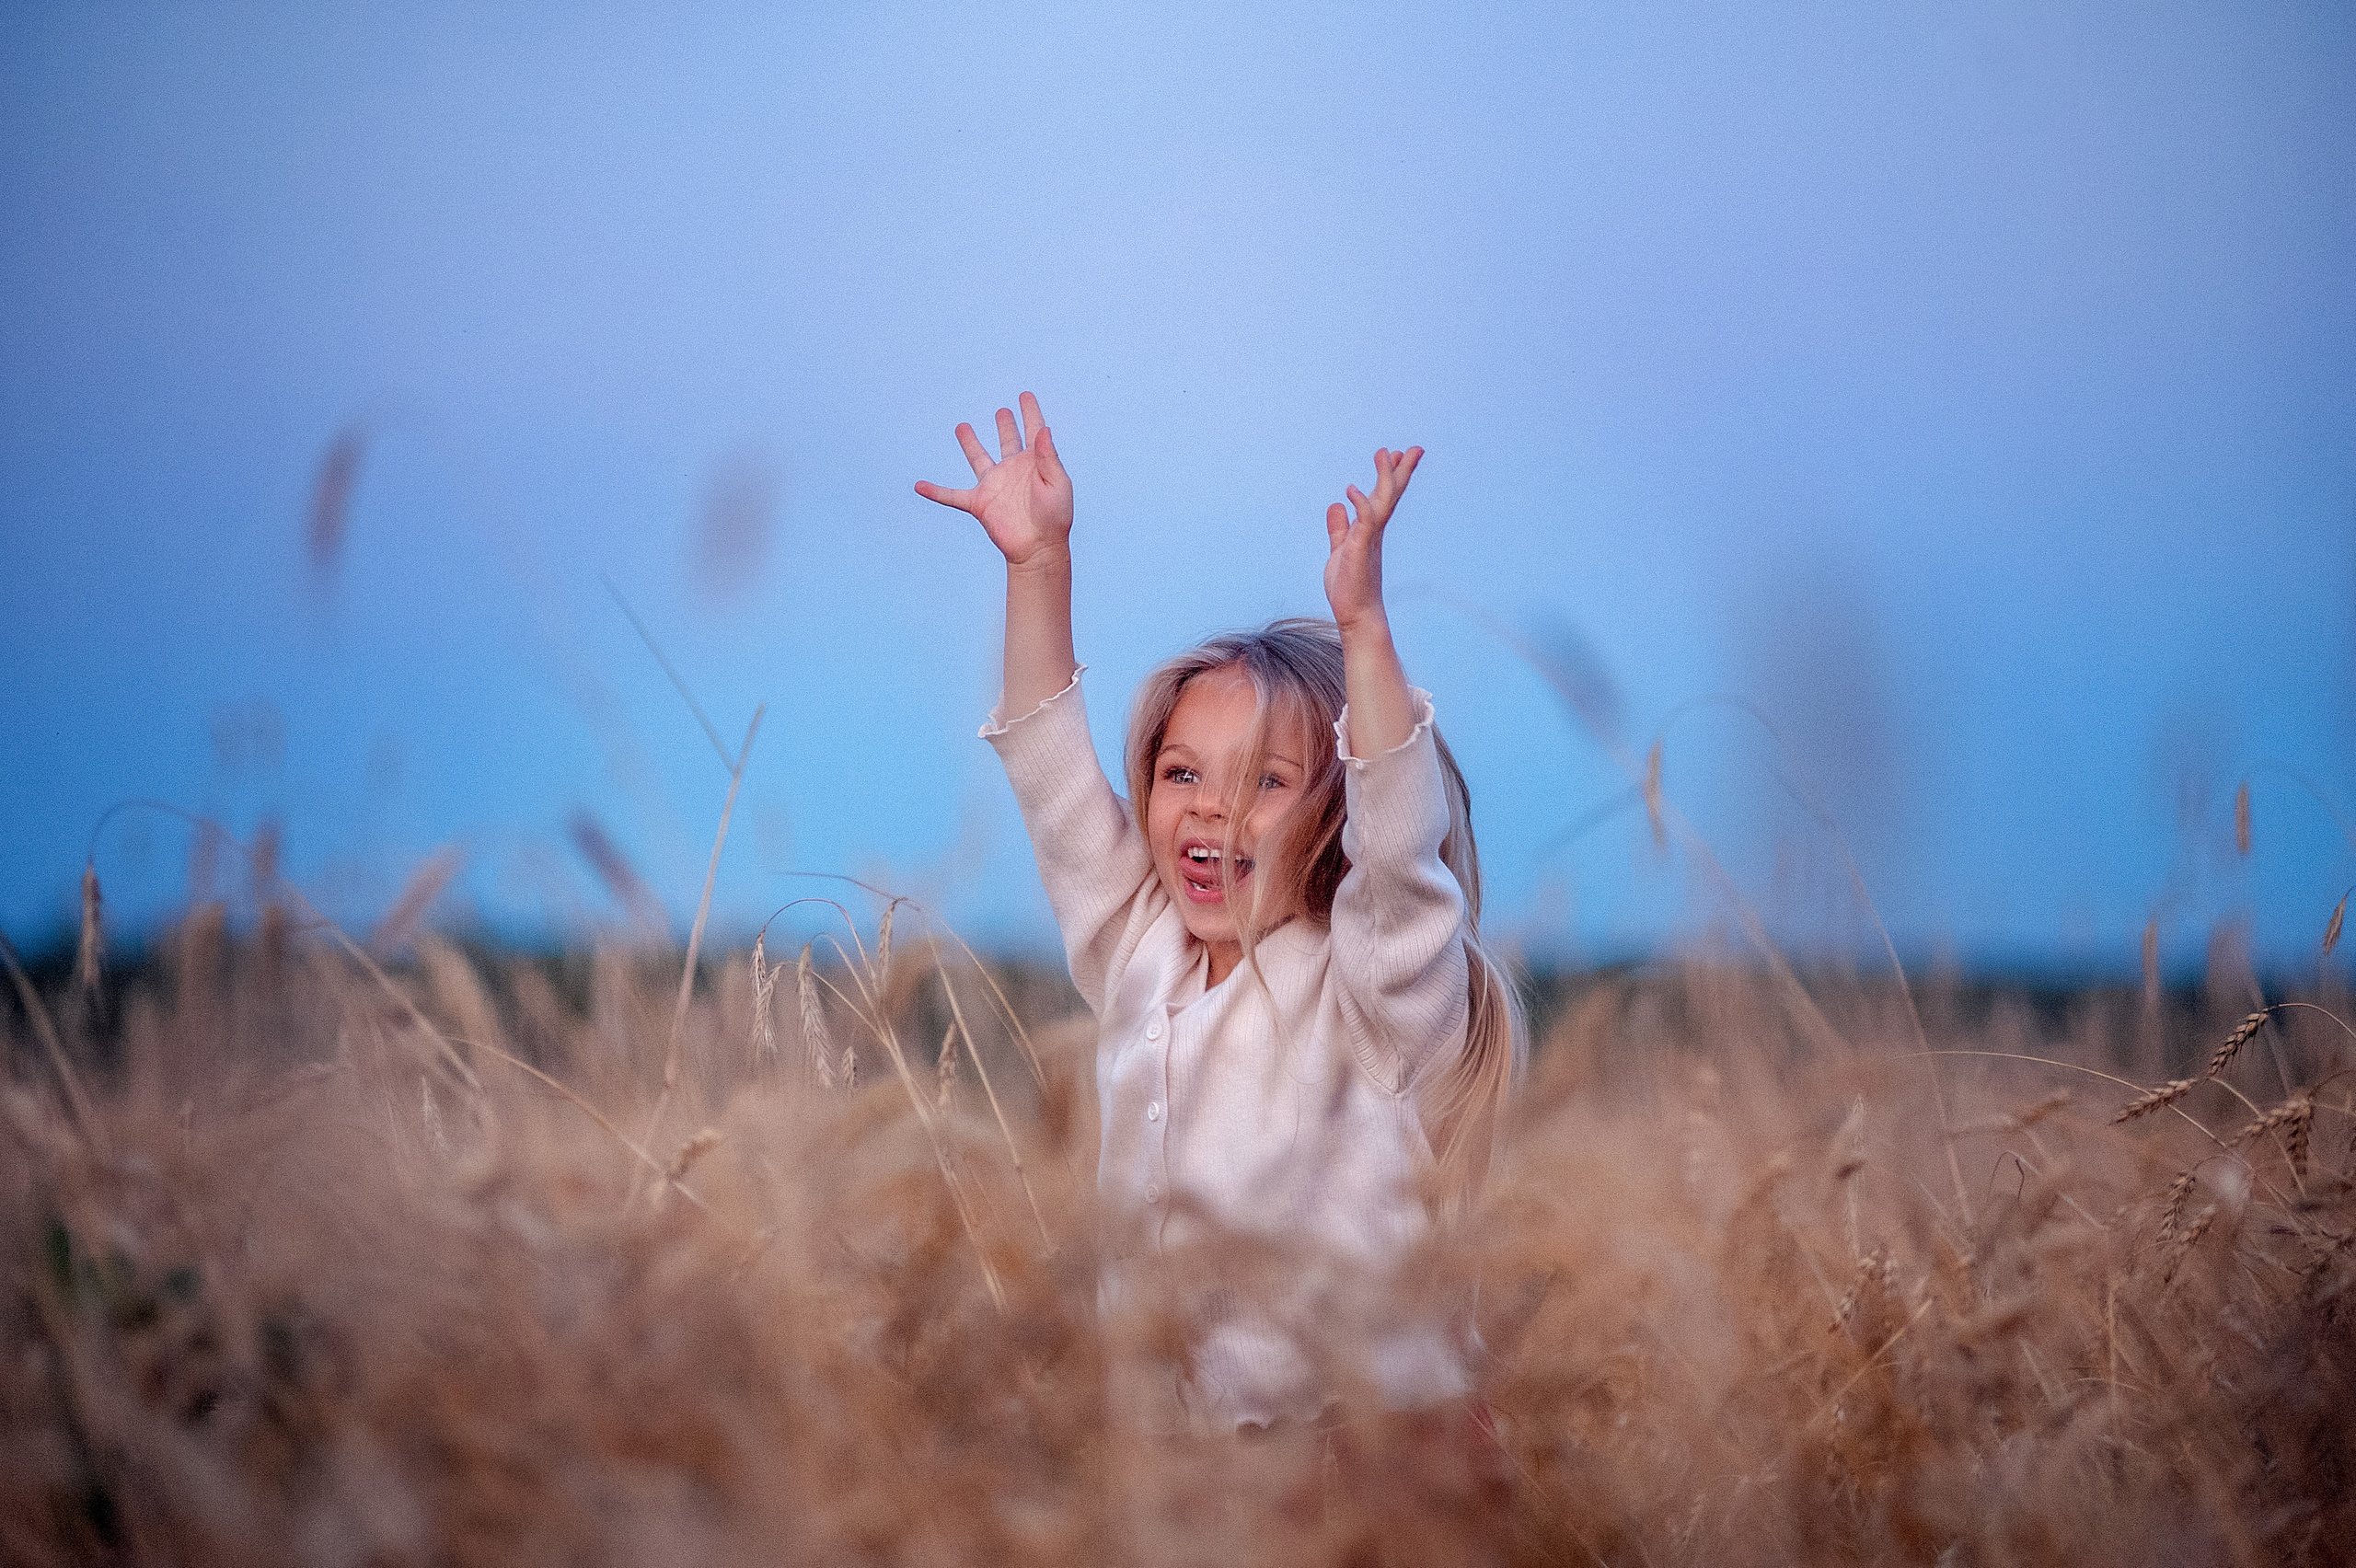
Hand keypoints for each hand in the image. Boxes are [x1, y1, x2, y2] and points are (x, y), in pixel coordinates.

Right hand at [914, 392, 1072, 568]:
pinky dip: (935, 492)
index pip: (1033, 431)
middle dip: (1006, 425)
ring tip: (961, 427)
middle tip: (1002, 411)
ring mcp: (994, 485)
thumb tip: (1043, 429)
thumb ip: (1048, 456)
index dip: (1030, 412)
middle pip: (1008, 440)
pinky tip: (919, 486)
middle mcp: (1013, 470)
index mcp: (1034, 462)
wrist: (1038, 548)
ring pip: (978, 459)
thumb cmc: (1055, 518)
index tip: (1025, 395)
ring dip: (970, 443)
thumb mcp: (1057, 483)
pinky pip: (952, 496)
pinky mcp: (980, 503)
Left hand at [1323, 446, 1420, 630]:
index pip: (1384, 498)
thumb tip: (1336, 505)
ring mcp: (1369, 540)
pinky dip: (1359, 505)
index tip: (1398, 455)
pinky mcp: (1359, 550)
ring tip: (1386, 453)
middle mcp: (1374, 532)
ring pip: (1381, 503)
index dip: (1391, 476)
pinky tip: (1351, 491)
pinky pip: (1363, 523)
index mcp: (1370, 531)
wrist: (1356, 616)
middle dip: (1401, 471)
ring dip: (1385, 478)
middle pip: (1391, 495)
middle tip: (1413, 448)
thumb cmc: (1350, 589)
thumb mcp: (1340, 550)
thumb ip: (1339, 528)